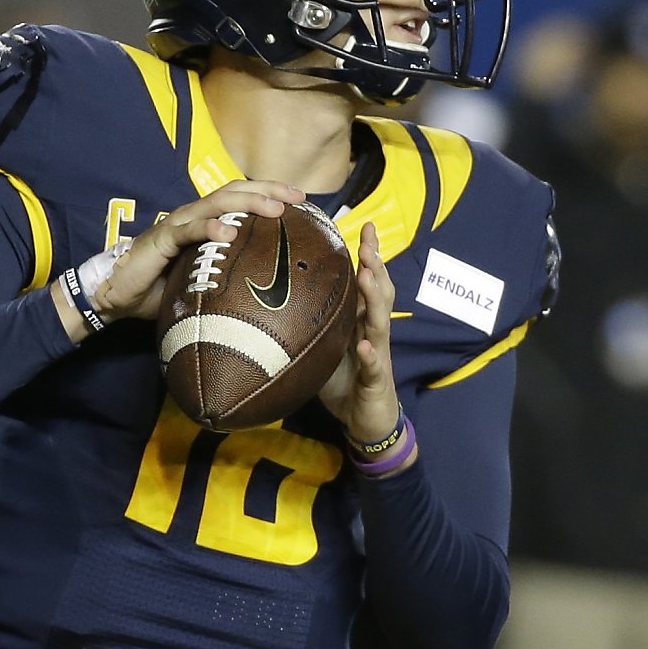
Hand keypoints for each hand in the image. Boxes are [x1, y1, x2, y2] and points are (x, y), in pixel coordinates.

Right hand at [50, 179, 304, 339]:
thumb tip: (266, 291)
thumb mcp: (202, 281)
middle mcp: (192, 216)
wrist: (116, 295)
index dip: (270, 194)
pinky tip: (229, 232)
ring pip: (215, 203)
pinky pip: (188, 230)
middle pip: (234, 192)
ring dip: (247, 203)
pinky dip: (209, 228)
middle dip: (268, 190)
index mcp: (204, 221)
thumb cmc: (160, 290)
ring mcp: (177, 224)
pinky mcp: (160, 239)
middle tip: (298, 197)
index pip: (241, 198)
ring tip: (273, 209)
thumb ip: (228, 276)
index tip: (301, 200)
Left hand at [318, 223, 401, 442]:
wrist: (365, 422)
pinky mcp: (376, 381)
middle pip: (378, 293)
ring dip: (374, 298)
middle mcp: (372, 332)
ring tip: (368, 276)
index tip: (365, 226)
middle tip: (369, 242)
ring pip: (380, 322)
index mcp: (360, 322)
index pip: (366, 282)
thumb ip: (307, 326)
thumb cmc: (343, 383)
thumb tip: (267, 305)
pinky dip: (370, 355)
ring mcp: (378, 355)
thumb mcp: (321, 349)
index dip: (369, 255)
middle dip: (375, 266)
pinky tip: (365, 346)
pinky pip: (373, 366)